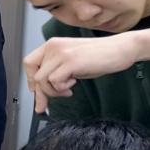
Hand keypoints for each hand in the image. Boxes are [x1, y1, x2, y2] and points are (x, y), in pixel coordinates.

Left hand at [24, 34, 140, 112]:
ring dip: (54, 91)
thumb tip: (41, 95)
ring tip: (69, 89)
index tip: (36, 92)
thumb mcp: (72, 64)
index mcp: (52, 45)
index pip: (29, 63)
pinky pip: (54, 81)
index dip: (30, 80)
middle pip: (34, 74)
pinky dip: (62, 88)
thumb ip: (56, 73)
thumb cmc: (99, 57)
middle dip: (41, 92)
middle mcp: (53, 47)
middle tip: (46, 104)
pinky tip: (74, 84)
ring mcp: (61, 53)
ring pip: (42, 80)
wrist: (120, 49)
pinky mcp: (70, 62)